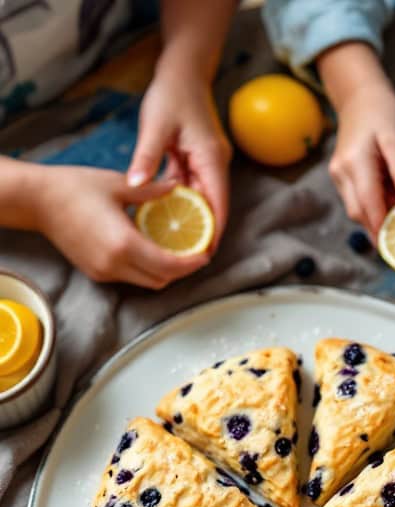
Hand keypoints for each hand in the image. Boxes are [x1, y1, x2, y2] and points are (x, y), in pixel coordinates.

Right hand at [35, 166, 210, 287]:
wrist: (38, 201)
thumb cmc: (76, 187)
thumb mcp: (119, 184)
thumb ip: (153, 191)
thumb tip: (178, 188)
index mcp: (124, 243)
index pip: (168, 266)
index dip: (190, 264)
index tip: (204, 254)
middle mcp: (114, 265)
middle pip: (160, 280)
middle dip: (180, 270)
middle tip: (194, 253)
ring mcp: (103, 272)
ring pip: (145, 282)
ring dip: (162, 271)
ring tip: (175, 251)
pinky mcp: (95, 273)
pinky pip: (129, 277)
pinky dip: (144, 268)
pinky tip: (150, 249)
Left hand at [128, 72, 231, 246]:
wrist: (183, 70)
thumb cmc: (171, 94)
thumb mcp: (154, 125)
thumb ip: (146, 158)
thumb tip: (135, 186)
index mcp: (210, 158)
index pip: (217, 203)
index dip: (213, 232)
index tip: (203, 256)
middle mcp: (215, 163)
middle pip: (213, 207)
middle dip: (200, 233)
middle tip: (183, 259)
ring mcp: (209, 163)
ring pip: (202, 200)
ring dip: (190, 221)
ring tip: (174, 247)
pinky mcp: (199, 161)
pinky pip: (192, 189)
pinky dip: (182, 204)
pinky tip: (165, 219)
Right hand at [329, 78, 394, 236]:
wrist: (360, 98)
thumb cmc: (382, 113)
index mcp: (355, 163)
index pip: (367, 204)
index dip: (381, 228)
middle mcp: (341, 173)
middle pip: (359, 213)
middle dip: (379, 229)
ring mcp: (338, 177)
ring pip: (357, 209)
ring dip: (377, 218)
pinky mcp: (341, 178)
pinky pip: (357, 200)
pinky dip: (374, 207)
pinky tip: (391, 207)